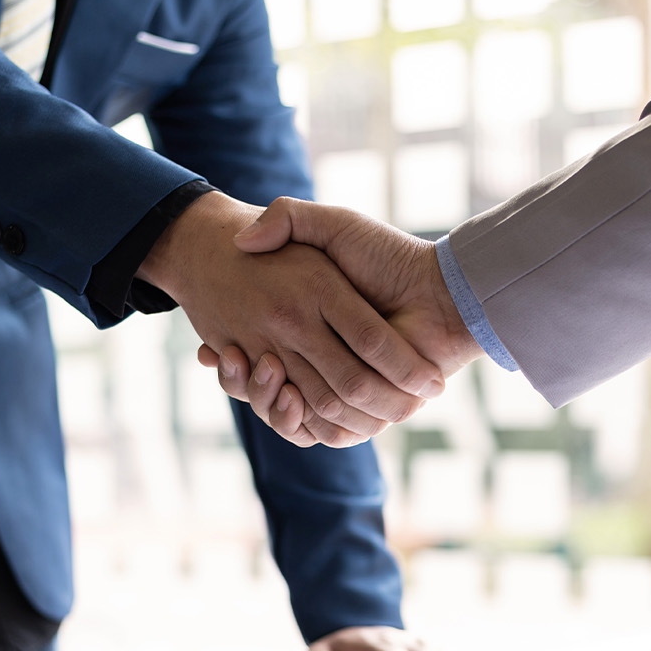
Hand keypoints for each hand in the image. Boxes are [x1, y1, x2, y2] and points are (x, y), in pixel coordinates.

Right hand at [197, 198, 484, 443]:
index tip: (210, 347)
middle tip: (224, 357)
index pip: (255, 355)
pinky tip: (285, 396)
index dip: (228, 359)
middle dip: (241, 382)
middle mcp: (322, 362)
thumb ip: (289, 218)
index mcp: (310, 328)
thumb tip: (241, 240)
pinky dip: (298, 423)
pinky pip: (322, 433)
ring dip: (264, 401)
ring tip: (257, 370)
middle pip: (265, 390)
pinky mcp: (363, 409)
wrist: (440, 291)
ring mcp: (342, 388)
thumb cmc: (387, 254)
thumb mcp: (333, 226)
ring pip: (288, 414)